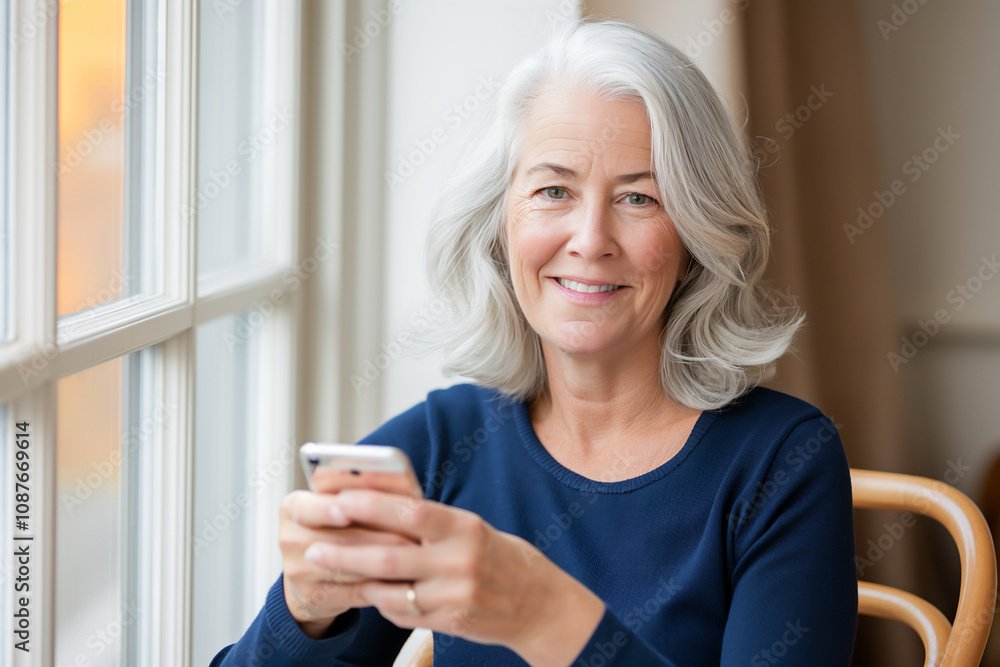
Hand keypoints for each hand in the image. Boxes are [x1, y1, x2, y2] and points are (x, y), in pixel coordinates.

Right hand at [278, 489, 417, 637]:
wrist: (312, 574)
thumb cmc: (337, 527)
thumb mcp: (342, 502)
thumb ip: (365, 488)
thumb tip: (400, 477)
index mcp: (294, 506)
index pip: (310, 505)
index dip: (329, 507)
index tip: (347, 509)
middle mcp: (290, 538)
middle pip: (338, 538)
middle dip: (381, 534)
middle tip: (413, 534)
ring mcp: (298, 571)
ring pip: (350, 565)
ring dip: (388, 561)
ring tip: (416, 554)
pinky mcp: (315, 597)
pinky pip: (356, 590)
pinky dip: (384, 585)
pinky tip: (405, 578)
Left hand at [303, 489, 606, 665]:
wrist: (541, 605)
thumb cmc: (503, 558)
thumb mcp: (473, 528)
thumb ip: (432, 522)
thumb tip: (380, 504)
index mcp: (464, 527)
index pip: (409, 511)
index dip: (369, 505)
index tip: (336, 501)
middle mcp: (459, 561)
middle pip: (389, 557)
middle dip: (344, 552)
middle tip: (312, 548)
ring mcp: (454, 595)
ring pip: (390, 590)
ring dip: (357, 581)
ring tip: (330, 570)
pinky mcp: (451, 622)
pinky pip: (403, 614)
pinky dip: (384, 602)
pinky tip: (374, 593)